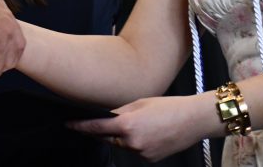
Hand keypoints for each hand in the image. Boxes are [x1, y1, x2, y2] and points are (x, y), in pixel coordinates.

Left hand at [68, 95, 214, 161]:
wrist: (193, 120)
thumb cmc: (170, 107)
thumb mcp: (141, 103)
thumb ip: (120, 111)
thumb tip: (107, 116)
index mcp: (127, 125)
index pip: (96, 127)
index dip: (80, 126)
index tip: (69, 125)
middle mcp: (132, 142)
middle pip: (108, 138)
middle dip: (103, 130)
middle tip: (103, 120)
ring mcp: (141, 153)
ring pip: (122, 144)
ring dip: (122, 136)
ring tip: (141, 122)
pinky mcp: (149, 159)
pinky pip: (135, 150)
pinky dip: (136, 142)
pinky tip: (149, 132)